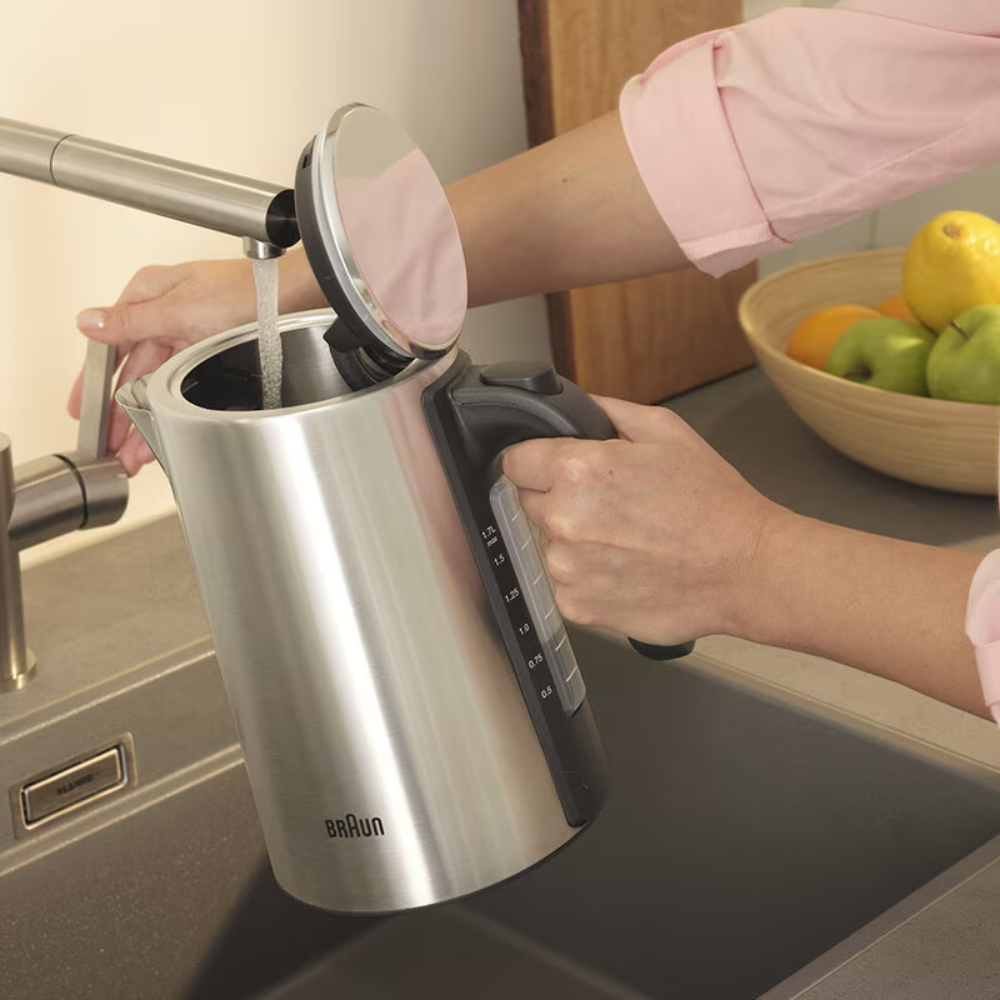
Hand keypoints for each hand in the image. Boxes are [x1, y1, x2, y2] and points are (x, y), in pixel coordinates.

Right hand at [68, 258, 257, 474]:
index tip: (83, 410)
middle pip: (133, 371)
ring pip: (157, 384)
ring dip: (144, 419)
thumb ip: (132, 321)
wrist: (295, 298)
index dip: (95, 382)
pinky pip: (182, 387)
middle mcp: (166, 314)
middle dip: (120, 412)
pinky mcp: (211, 351)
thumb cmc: (246, 291)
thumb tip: (89, 322)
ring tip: (132, 453)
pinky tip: (163, 431)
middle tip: (109, 445)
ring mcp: (189, 334)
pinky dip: (170, 411)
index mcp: (149, 294)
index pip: (110, 344)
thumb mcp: (181, 309)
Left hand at [502, 397, 780, 646]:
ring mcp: (568, 568)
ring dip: (575, 542)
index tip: (556, 469)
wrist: (746, 568)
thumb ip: (606, 411)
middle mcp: (563, 520)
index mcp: (577, 470)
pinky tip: (627, 568)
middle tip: (611, 504)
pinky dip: (588, 578)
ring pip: (549, 545)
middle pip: (531, 503)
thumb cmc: (713, 502)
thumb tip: (572, 406)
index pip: (515, 462)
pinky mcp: (577, 606)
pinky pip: (566, 583)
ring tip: (627, 540)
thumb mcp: (665, 431)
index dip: (538, 462)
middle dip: (560, 499)